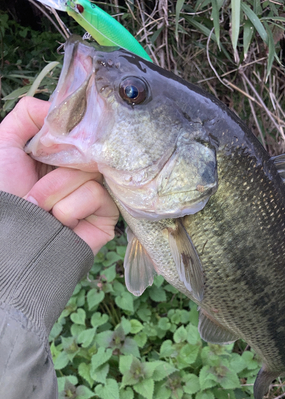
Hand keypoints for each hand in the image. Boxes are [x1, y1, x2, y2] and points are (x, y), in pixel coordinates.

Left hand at [0, 97, 118, 253]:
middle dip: (55, 169)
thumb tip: (60, 104)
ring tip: (43, 210)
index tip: (50, 145)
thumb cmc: (4, 194)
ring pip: (90, 173)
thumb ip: (27, 114)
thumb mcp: (4, 144)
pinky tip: (62, 221)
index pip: (79, 131)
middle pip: (87, 150)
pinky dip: (72, 207)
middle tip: (34, 183)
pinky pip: (97, 195)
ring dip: (57, 192)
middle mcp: (79, 172)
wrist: (10, 239)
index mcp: (59, 154)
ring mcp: (94, 193)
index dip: (68, 134)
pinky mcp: (106, 215)